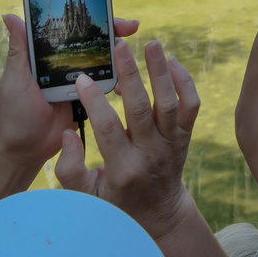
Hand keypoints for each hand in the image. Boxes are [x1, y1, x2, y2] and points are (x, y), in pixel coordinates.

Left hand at [0, 14, 137, 210]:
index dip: (90, 18)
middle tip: (130, 27)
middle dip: (113, 32)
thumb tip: (9, 16)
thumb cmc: (15, 115)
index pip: (72, 30)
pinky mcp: (88, 98)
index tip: (108, 11)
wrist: (26, 152)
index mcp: (49, 55)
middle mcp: (66, 64)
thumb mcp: (15, 79)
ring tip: (130, 54)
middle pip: (93, 41)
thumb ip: (19, 49)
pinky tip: (126, 83)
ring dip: (119, 56)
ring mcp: (79, 82)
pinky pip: (106, 86)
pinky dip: (119, 81)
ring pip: (103, 62)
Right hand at [55, 39, 206, 256]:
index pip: (108, 129)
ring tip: (151, 43)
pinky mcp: (185, 134)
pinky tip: (172, 62)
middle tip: (120, 46)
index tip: (82, 78)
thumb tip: (66, 134)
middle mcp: (150, 154)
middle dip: (130, 75)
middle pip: (140, 109)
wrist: (159, 212)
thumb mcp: (88, 195)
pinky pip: (191, 106)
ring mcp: (171, 143)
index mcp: (123, 169)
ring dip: (160, 71)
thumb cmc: (117, 201)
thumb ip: (70, 170)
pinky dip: (185, 82)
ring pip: (169, 103)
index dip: (95, 102)